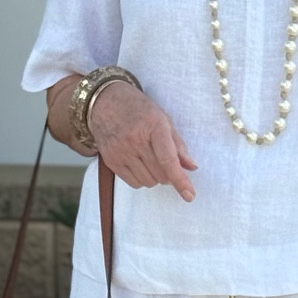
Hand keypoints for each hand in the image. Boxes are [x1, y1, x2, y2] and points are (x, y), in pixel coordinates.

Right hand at [87, 81, 196, 199]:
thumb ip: (178, 145)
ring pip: (148, 182)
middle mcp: (136, 140)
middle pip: (160, 175)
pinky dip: (141, 179)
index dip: (180, 180)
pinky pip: (133, 183)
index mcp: (154, 126)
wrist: (105, 102)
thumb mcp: (163, 119)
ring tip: (149, 159)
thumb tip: (192, 167)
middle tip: (165, 161)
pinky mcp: (111, 160)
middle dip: (168, 174)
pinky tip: (139, 164)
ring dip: (155, 177)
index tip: (189, 195)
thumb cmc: (139, 110)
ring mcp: (121, 151)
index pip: (168, 160)